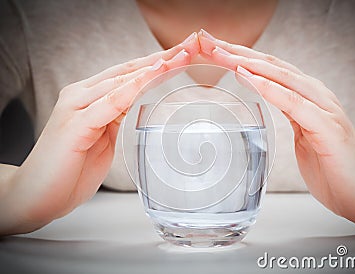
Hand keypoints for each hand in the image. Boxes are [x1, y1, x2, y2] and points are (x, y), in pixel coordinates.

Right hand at [0, 33, 199, 234]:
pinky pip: (109, 103)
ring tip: (179, 58)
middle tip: (189, 47)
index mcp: (88, 97)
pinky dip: (132, 89)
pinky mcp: (75, 125)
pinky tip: (150, 79)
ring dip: (153, 69)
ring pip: (120, 81)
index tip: (183, 54)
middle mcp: (81, 95)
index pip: (127, 73)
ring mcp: (76, 107)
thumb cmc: (71, 168)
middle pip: (127, 70)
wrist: (38, 195)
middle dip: (161, 58)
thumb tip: (138, 106)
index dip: (156, 62)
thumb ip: (116, 118)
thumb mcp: (103, 138)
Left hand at [198, 30, 354, 231]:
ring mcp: (323, 109)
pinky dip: (270, 89)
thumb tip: (269, 106)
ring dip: (247, 63)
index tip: (213, 49)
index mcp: (307, 97)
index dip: (240, 57)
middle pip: (271, 65)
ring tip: (220, 53)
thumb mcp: (303, 134)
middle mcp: (315, 95)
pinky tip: (249, 77)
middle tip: (207, 42)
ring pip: (281, 77)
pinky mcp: (328, 128)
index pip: (269, 69)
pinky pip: (295, 103)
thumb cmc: (332, 166)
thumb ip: (290, 115)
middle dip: (237, 52)